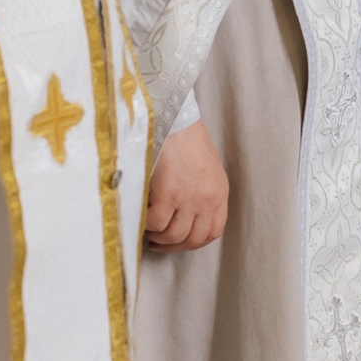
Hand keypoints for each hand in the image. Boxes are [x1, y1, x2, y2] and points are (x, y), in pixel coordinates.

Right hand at [146, 121, 229, 250]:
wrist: (173, 115)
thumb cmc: (184, 138)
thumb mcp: (204, 169)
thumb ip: (200, 193)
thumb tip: (183, 216)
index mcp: (219, 192)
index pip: (213, 232)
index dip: (193, 242)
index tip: (177, 241)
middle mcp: (208, 198)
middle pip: (193, 239)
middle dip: (173, 245)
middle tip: (157, 240)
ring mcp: (189, 197)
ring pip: (174, 235)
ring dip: (158, 238)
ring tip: (147, 229)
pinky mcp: (168, 192)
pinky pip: (156, 223)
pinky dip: (147, 226)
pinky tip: (141, 217)